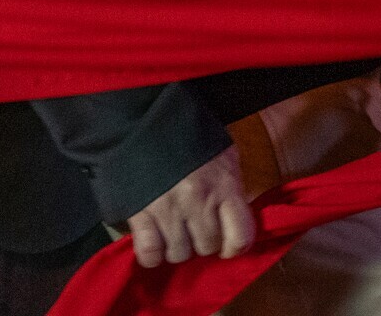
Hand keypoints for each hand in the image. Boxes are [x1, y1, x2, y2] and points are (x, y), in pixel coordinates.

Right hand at [119, 145, 253, 267]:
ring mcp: (169, 210)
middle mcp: (199, 202)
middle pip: (207, 247)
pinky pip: (149, 253)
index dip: (235, 247)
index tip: (228, 245)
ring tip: (176, 234)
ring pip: (179, 254)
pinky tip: (155, 244)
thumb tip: (235, 219)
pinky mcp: (140, 214)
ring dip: (178, 249)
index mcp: (225, 186)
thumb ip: (231, 188)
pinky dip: (152, 256)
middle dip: (204, 243)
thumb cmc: (194, 139)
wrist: (149, 123)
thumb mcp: (225, 157)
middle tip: (198, 231)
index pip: (240, 237)